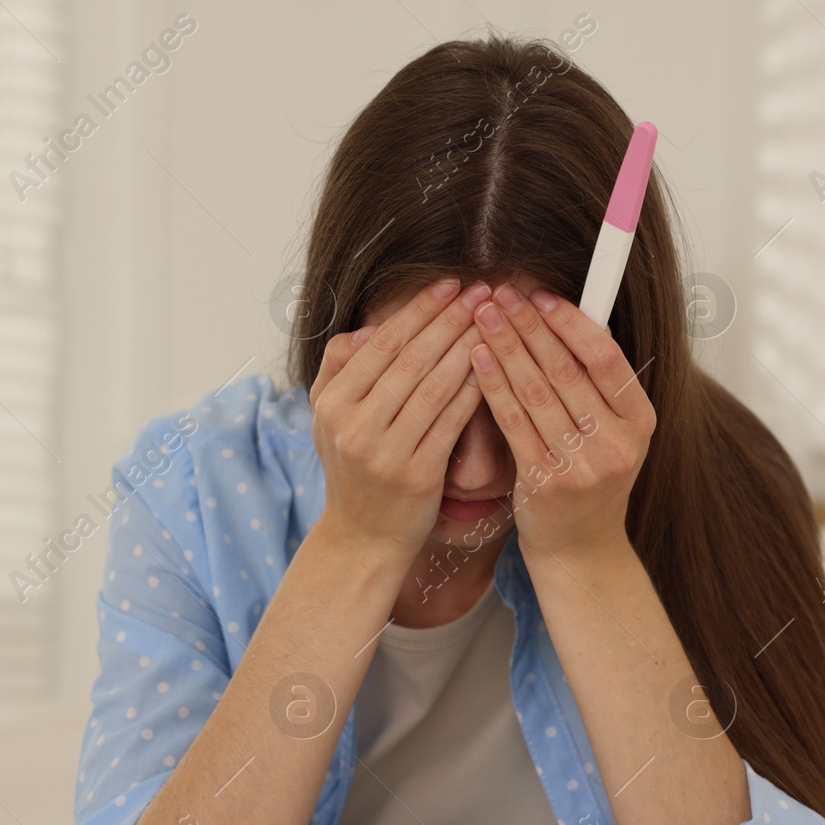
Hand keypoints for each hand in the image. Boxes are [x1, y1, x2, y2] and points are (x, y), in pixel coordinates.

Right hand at [309, 279, 489, 558]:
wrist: (362, 539)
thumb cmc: (354, 472)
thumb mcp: (327, 420)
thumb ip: (338, 370)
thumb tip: (366, 329)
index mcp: (332, 404)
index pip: (381, 344)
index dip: (418, 311)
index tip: (450, 285)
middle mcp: (354, 425)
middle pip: (411, 359)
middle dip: (451, 319)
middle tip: (483, 291)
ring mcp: (385, 452)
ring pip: (435, 386)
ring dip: (469, 347)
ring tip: (496, 320)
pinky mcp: (417, 475)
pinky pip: (452, 421)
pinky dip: (475, 390)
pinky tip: (497, 366)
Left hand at [468, 284, 655, 560]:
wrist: (580, 549)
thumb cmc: (590, 480)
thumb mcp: (612, 433)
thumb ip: (597, 384)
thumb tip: (569, 316)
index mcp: (640, 421)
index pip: (606, 357)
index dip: (571, 322)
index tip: (540, 294)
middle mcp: (616, 442)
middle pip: (567, 369)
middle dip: (530, 325)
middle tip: (502, 292)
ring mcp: (582, 465)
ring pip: (537, 391)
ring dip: (506, 346)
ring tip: (483, 314)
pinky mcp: (546, 481)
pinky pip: (513, 421)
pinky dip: (492, 384)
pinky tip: (476, 357)